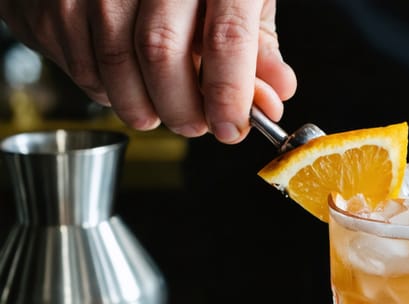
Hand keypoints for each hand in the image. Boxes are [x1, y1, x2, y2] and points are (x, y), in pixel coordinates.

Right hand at [0, 0, 296, 142]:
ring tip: (158, 111)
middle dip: (180, 108)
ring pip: (115, 60)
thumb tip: (271, 102)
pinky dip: (105, 89)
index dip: (228, 95)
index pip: (226, 37)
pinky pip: (79, 59)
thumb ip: (256, 51)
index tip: (231, 129)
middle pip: (162, 51)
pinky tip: (125, 84)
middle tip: (194, 125)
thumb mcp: (239, 0)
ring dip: (140, 105)